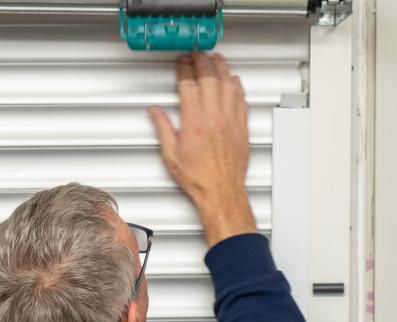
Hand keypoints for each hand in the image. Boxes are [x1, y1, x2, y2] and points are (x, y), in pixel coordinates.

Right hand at [149, 53, 256, 246]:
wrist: (221, 191)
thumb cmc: (198, 178)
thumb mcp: (171, 155)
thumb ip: (163, 129)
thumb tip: (155, 112)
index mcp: (194, 123)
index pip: (189, 86)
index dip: (184, 70)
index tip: (181, 63)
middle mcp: (214, 118)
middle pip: (209, 78)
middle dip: (202, 62)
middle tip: (196, 54)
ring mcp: (230, 120)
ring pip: (228, 85)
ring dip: (221, 68)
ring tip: (216, 59)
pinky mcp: (241, 127)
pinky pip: (241, 99)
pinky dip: (237, 86)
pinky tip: (233, 80)